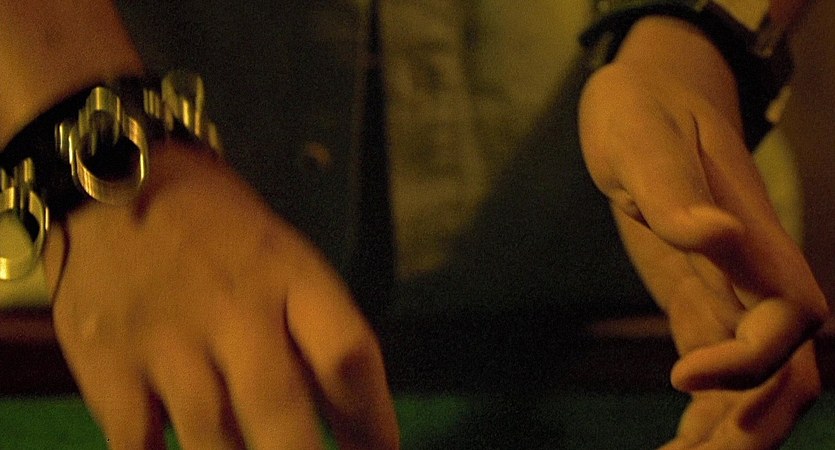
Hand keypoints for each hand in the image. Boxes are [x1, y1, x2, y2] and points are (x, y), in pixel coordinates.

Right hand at [45, 142, 398, 448]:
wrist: (114, 183)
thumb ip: (309, 329)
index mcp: (289, 275)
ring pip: (213, 440)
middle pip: (280, 410)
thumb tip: (344, 417)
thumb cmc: (215, 224)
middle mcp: (235, 310)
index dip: (373, 419)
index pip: (347, 353)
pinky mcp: (107, 364)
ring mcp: (168, 341)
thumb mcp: (280, 254)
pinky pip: (137, 444)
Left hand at [579, 16, 827, 447]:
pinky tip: (677, 445)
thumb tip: (717, 234)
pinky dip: (705, 413)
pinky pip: (717, 365)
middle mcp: (750, 273)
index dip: (750, 361)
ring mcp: (727, 288)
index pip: (791, 320)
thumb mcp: (642, 139)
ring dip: (729, 432)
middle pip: (788, 370)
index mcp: (751, 239)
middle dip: (754, 426)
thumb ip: (677, 194)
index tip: (680, 374)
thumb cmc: (644, 107)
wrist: (649, 91)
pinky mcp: (697, 294)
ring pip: (758, 380)